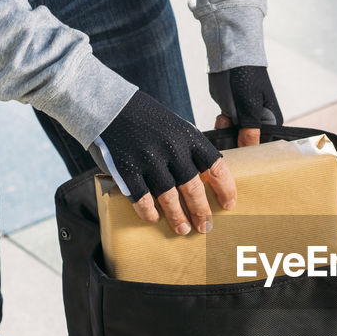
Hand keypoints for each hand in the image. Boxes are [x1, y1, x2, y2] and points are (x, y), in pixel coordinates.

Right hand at [95, 90, 236, 233]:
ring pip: (169, 197)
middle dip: (202, 211)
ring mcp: (148, 159)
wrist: (108, 106)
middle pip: (193, 188)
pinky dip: (149, 212)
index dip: (225, 189)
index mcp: (188, 136)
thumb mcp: (175, 126)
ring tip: (183, 229)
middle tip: (206, 226)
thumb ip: (190, 149)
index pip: (216, 167)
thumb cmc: (146, 119)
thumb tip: (207, 178)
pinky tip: (154, 219)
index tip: (228, 204)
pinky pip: (142, 198)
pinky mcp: (126, 169)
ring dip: (178, 217)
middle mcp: (171, 148)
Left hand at [208, 65, 281, 147]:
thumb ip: (250, 133)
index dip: (250, 151)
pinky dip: (221, 126)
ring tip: (223, 117)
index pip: (263, 147)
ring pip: (234, 138)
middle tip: (228, 126)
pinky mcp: (232, 115)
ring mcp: (245, 120)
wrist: (229, 58)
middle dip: (235, 140)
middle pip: (247, 144)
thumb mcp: (249, 108)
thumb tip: (248, 152)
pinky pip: (226, 129)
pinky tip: (221, 116)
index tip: (239, 150)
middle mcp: (260, 124)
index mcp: (272, 123)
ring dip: (225, 132)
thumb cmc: (246, 79)